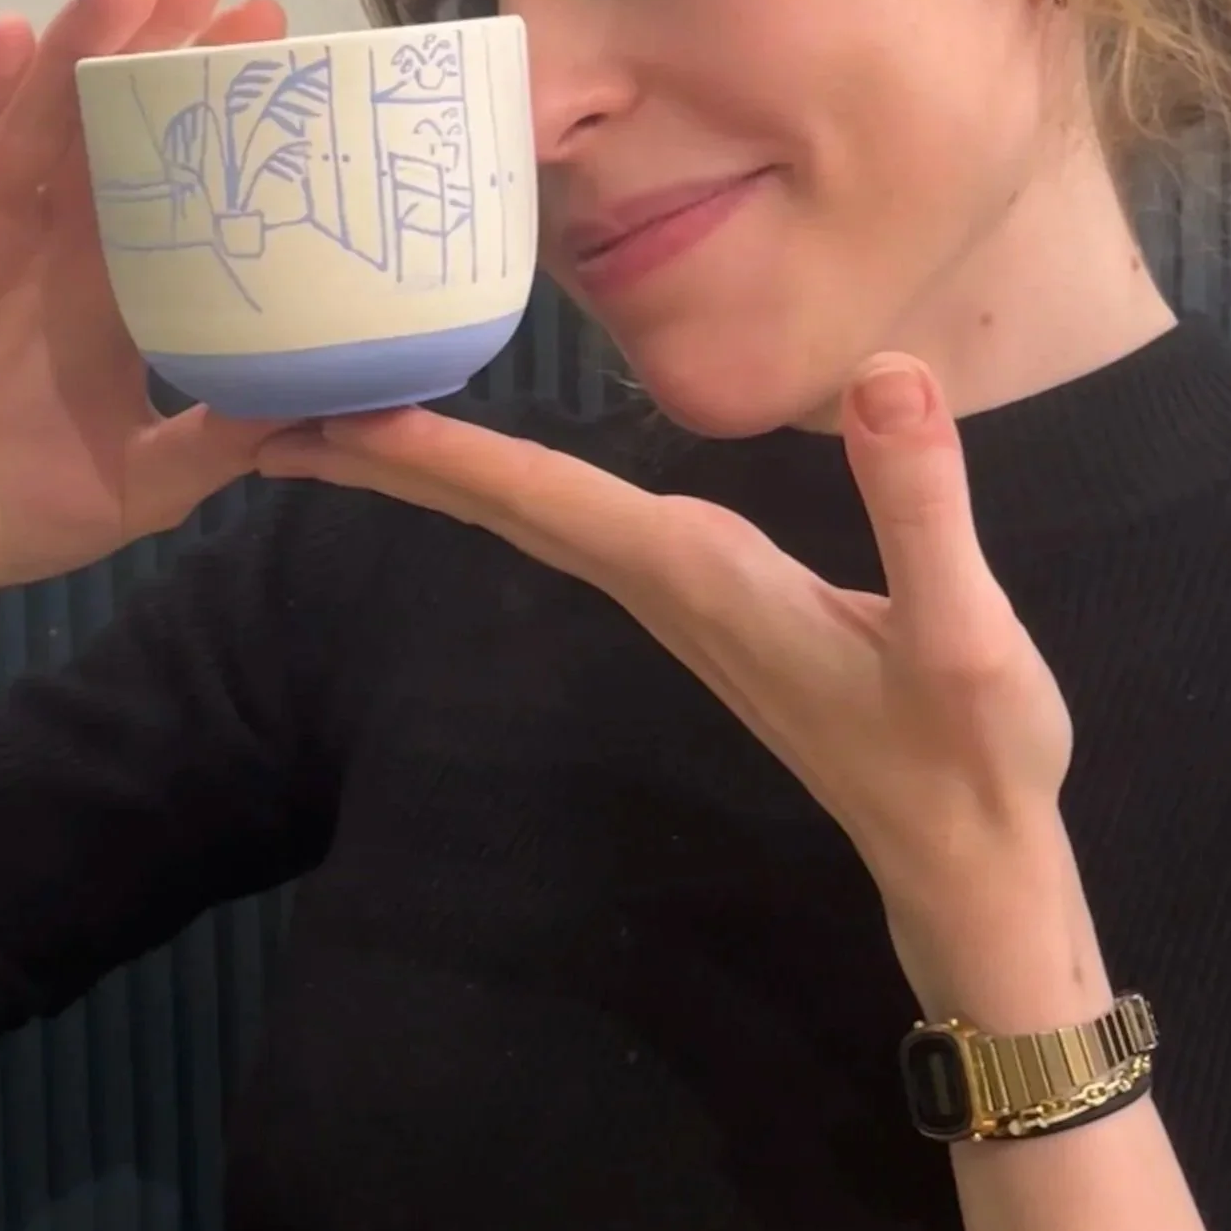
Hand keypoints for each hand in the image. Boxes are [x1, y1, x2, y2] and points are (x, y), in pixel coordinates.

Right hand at [0, 0, 289, 601]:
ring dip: (74, 49)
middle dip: (153, 51)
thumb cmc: (26, 511)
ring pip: (31, 125)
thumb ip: (225, 439)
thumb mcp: (150, 480)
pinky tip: (8, 40)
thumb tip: (333, 408)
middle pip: (104, 127)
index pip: (169, 179)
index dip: (210, 111)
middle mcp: (48, 246)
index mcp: (111, 288)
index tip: (273, 41)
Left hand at [261, 359, 1100, 1019]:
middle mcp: (666, 584)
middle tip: (262, 395)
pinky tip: (478, 457)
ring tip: (336, 406)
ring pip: (527, 513)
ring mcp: (678, 596)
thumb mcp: (965, 634)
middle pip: (501, 503)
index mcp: (700, 577)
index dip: (433, 450)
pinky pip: (572, 522)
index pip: (541, 499)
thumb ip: (921, 508)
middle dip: (386, 449)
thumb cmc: (968, 753)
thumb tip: (887, 375)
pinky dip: (503, 478)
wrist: (963, 855)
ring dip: (429, 462)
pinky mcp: (706, 599)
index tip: (321, 412)